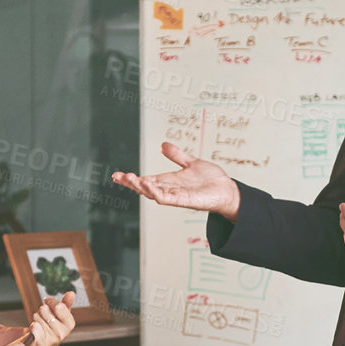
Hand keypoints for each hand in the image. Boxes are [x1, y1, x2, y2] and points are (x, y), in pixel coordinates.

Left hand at [27, 292, 75, 345]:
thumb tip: (71, 293)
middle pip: (44, 309)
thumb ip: (66, 304)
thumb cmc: (52, 327)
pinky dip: (32, 325)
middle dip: (41, 311)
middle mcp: (62, 332)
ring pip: (37, 316)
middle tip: (44, 318)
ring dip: (36, 318)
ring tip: (40, 325)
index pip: (59, 306)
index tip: (47, 302)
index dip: (50, 301)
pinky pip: (33, 326)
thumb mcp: (61, 315)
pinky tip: (35, 330)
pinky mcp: (40, 343)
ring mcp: (51, 339)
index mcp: (70, 324)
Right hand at [111, 142, 240, 220]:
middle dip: (131, 183)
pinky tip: (150, 187)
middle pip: (145, 188)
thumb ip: (177, 156)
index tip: (116, 174)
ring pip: (154, 194)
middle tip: (118, 176)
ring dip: (142, 188)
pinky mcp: (185, 201)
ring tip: (131, 179)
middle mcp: (170, 189)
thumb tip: (163, 145)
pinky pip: (168, 199)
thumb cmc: (211, 180)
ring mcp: (176, 196)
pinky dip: (158, 193)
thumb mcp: (191, 163)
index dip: (131, 179)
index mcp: (168, 181)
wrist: (227, 189)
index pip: (145, 180)